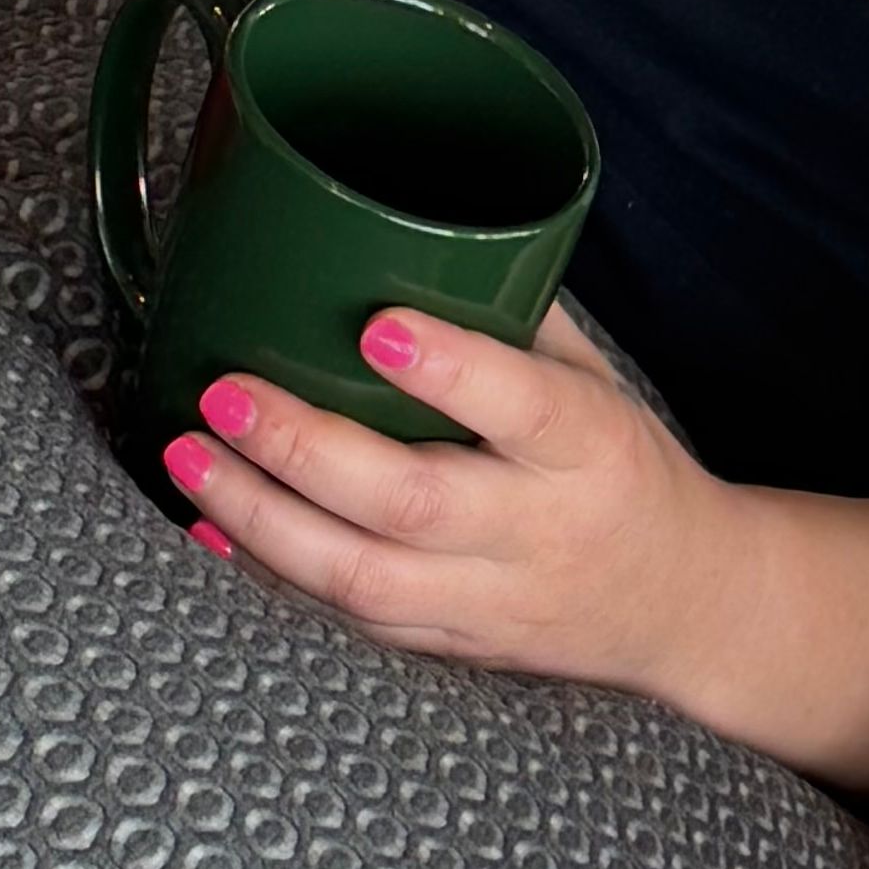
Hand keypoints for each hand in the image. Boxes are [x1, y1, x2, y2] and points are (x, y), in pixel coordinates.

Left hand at [154, 306, 736, 710]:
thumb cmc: (621, 463)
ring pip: (362, 578)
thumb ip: (507, 314)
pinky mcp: (447, 643)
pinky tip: (215, 524)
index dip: (449, 369)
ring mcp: (487, 600)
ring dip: (260, 518)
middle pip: (411, 504)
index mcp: (587, 445)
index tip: (377, 326)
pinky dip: (271, 571)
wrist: (680, 602)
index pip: (523, 404)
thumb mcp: (594, 374)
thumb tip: (395, 225)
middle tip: (223, 393)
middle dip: (302, 450)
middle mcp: (534, 530)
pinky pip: (348, 614)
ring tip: (188, 458)